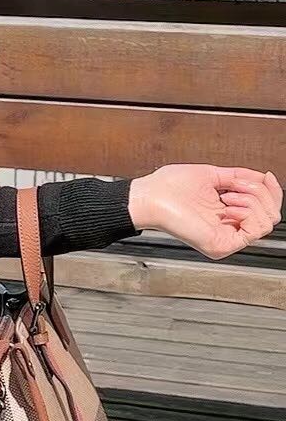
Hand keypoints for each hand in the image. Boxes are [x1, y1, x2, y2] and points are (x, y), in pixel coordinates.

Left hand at [128, 164, 281, 259]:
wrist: (149, 196)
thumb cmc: (168, 188)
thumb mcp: (212, 175)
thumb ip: (239, 176)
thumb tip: (262, 177)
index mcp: (227, 214)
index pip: (266, 209)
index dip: (271, 190)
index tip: (266, 176)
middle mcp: (229, 228)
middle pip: (271, 215)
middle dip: (260, 192)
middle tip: (235, 186)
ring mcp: (226, 238)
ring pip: (266, 222)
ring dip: (252, 201)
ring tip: (228, 196)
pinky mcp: (222, 245)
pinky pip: (254, 231)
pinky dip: (247, 212)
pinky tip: (228, 206)